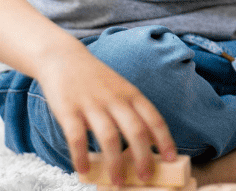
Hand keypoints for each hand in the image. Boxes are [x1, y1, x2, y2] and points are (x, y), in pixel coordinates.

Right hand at [35, 46, 176, 184]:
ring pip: (109, 137)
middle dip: (143, 157)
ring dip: (115, 163)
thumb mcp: (121, 89)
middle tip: (146, 178)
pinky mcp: (68, 110)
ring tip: (118, 182)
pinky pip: (77, 137)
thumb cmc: (96, 79)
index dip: (165, 140)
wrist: (63, 57)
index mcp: (131, 94)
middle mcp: (115, 99)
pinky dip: (81, 156)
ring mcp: (92, 104)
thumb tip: (148, 143)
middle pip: (136, 131)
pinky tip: (84, 171)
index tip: (172, 159)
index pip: (154, 119)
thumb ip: (133, 111)